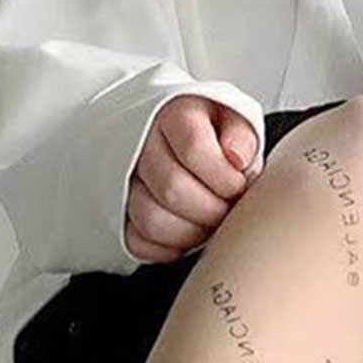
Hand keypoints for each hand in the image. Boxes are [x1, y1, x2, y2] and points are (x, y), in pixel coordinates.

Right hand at [125, 94, 260, 262]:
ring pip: (151, 219)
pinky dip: (167, 248)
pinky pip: (136, 241)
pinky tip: (187, 234)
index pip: (193, 148)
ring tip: (209, 224)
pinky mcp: (121, 212)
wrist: (189, 142)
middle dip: (211, 210)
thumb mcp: (237, 122)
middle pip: (172, 188)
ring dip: (191, 233)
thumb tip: (236, 157)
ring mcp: (126, 180)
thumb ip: (242, 136)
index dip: (223, 178)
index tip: (238, 185)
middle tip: (227, 209)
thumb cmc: (216, 135)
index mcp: (174, 115)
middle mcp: (141, 145)